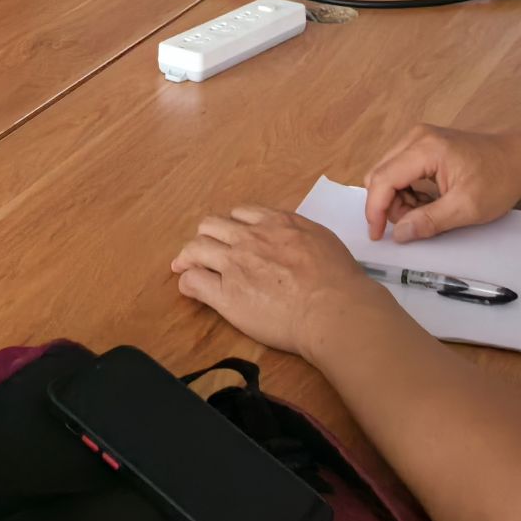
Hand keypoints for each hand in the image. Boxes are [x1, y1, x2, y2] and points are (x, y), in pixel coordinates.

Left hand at [172, 205, 389, 358]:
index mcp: (275, 223)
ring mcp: (235, 264)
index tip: (231, 236)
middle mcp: (250, 238)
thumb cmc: (337, 277)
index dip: (232, 225)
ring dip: (188, 256)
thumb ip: (300, 232)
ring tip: (184, 266)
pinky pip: (193, 281)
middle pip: (211, 225)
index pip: (240, 213)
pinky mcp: (226, 294)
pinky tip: (190, 288)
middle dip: (205, 236)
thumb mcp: (321, 238)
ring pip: (195, 249)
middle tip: (203, 250)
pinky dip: (187, 282)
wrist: (331, 307)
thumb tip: (292, 237)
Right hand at [363, 124, 520, 244]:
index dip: (376, 210)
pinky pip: (400, 169)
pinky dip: (406, 191)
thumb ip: (429, 221)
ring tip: (425, 213)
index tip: (377, 235)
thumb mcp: (466, 208)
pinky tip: (427, 202)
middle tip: (412, 225)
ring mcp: (419, 138)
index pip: (383, 179)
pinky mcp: (424, 144)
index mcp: (425, 148)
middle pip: (380, 174)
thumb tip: (400, 233)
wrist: (520, 160)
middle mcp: (417, 137)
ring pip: (388, 173)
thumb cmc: (499, 179)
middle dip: (388, 205)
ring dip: (398, 199)